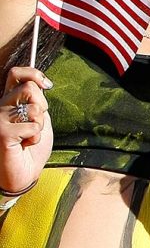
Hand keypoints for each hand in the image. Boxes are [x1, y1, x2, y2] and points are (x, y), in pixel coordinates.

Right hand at [1, 67, 53, 194]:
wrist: (22, 173)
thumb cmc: (30, 147)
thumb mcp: (37, 118)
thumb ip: (35, 100)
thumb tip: (41, 81)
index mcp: (6, 101)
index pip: (16, 74)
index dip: (34, 74)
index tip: (47, 85)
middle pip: (30, 88)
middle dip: (42, 106)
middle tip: (35, 123)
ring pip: (34, 108)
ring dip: (39, 126)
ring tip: (28, 138)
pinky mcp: (2, 133)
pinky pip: (34, 126)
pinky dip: (35, 137)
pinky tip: (24, 145)